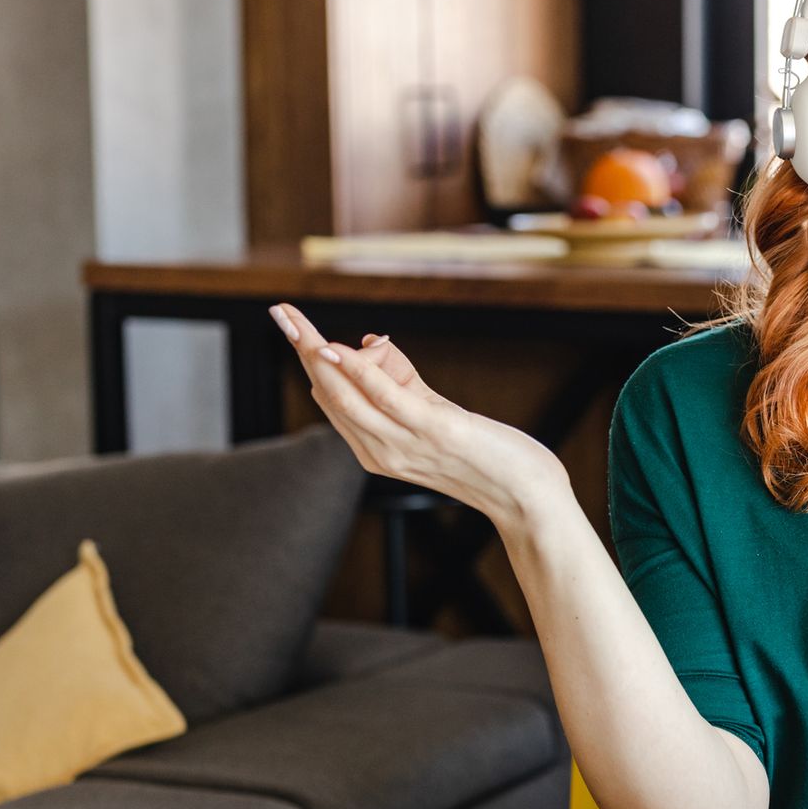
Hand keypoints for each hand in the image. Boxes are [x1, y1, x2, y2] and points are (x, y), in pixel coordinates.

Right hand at [267, 303, 568, 524]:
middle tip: (282, 311)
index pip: (331, 399)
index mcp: (376, 450)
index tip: (290, 324)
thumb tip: (371, 341)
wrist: (525, 496)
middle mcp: (379, 451)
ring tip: (296, 322)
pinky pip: (383, 398)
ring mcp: (402, 444)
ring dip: (317, 355)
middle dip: (302, 350)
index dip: (309, 360)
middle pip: (329, 394)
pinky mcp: (431, 431)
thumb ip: (403, 382)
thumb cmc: (486, 456)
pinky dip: (357, 372)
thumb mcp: (435, 414)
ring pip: (345, 396)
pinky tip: (338, 351)